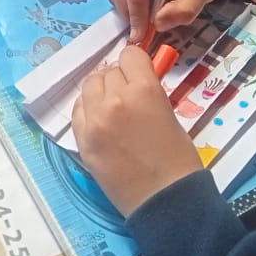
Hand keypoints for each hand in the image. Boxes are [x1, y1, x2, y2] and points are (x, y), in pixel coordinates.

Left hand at [72, 46, 202, 217]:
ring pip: (90, 86)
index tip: (137, 72)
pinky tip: (98, 118)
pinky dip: (87, 109)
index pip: (129, 55)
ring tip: (111, 105)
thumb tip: (131, 82)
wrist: (166, 200)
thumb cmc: (177, 158)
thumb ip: (147, 93)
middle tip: (126, 94)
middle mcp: (116, 99)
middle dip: (118, 78)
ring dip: (100, 91)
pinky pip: (78, 110)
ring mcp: (95, 120)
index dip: (134, 63)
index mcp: (144, 90)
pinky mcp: (83, 139)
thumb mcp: (169, 113)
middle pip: (109, 71)